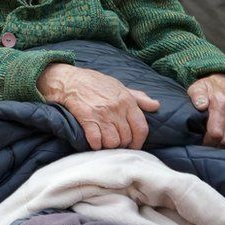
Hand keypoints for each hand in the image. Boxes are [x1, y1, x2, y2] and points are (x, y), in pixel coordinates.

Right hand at [38, 63, 160, 149]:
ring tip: (104, 142)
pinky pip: (96, 140)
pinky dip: (95, 145)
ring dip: (108, 145)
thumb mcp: (118, 86)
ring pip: (112, 142)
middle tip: (115, 143)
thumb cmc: (94, 82)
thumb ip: (138, 97)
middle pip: (126, 138)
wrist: (69, 79)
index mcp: (127, 100)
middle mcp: (116, 108)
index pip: (141, 128)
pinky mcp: (87, 119)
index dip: (139, 141)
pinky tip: (93, 142)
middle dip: (121, 144)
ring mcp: (101, 114)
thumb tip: (156, 105)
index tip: (133, 145)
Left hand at [187, 74, 224, 150]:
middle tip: (209, 149)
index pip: (216, 131)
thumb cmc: (208, 87)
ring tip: (219, 149)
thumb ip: (197, 95)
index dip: (208, 142)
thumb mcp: (198, 87)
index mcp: (221, 104)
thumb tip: (200, 105)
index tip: (202, 144)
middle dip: (217, 147)